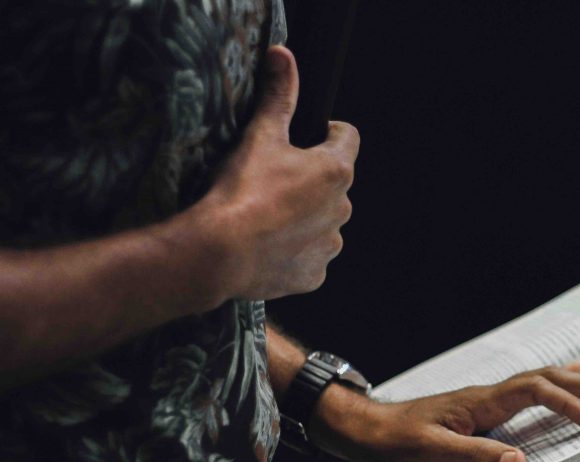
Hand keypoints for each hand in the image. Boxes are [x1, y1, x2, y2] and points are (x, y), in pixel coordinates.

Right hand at [195, 44, 358, 300]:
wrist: (219, 253)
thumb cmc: (241, 190)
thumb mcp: (260, 135)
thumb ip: (279, 96)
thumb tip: (284, 56)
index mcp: (336, 172)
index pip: (347, 137)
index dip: (327, 131)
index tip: (308, 135)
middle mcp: (343, 209)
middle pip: (333, 184)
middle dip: (310, 180)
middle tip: (273, 181)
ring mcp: (330, 245)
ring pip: (323, 223)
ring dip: (304, 217)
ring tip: (267, 216)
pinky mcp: (315, 275)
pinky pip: (309, 257)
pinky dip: (294, 251)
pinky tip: (267, 246)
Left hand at [308, 363, 579, 461]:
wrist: (362, 430)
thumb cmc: (392, 441)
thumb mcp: (430, 452)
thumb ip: (474, 455)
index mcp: (480, 402)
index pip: (535, 392)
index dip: (568, 404)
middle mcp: (487, 396)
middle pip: (546, 380)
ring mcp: (484, 401)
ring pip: (540, 382)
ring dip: (576, 383)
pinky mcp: (480, 411)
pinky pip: (526, 392)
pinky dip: (553, 387)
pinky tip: (561, 384)